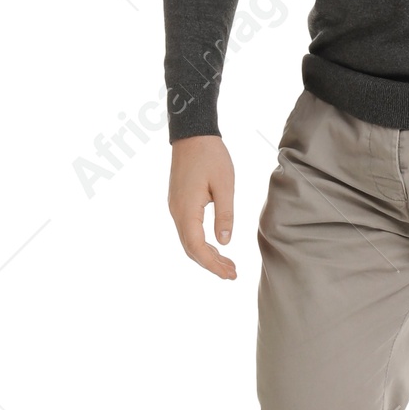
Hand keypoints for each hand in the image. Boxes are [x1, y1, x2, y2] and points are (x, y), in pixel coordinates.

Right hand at [168, 135, 237, 278]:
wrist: (192, 135)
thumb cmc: (211, 156)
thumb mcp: (225, 185)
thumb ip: (225, 214)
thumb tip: (225, 241)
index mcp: (186, 210)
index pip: (196, 247)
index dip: (212, 264)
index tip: (230, 274)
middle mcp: (176, 212)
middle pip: (190, 248)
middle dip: (211, 264)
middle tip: (233, 274)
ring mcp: (175, 208)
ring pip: (188, 240)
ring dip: (207, 255)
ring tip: (228, 264)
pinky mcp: (179, 203)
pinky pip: (188, 230)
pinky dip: (202, 243)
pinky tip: (216, 246)